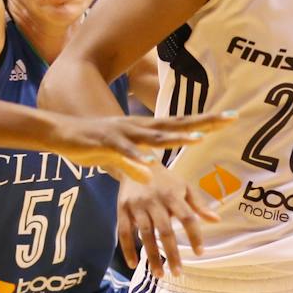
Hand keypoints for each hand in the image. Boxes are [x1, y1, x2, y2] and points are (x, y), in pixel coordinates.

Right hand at [45, 111, 234, 184]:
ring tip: (198, 139)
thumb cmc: (93, 144)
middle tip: (229, 119)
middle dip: (203, 122)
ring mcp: (124, 133)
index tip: (231, 117)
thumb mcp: (121, 156)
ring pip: (154, 136)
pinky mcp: (107, 143)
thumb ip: (137, 166)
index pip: (182, 124)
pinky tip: (150, 165)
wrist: (61, 132)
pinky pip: (125, 152)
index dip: (207, 121)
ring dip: (176, 138)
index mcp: (146, 129)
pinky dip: (137, 158)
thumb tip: (153, 175)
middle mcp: (139, 126)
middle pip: (177, 124)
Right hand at [118, 162, 221, 276]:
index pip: (188, 217)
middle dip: (172, 253)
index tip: (200, 252)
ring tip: (160, 274)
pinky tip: (134, 264)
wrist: (134, 160)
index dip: (195, 235)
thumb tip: (216, 220)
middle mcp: (155, 201)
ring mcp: (137, 205)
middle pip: (165, 230)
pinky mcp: (122, 209)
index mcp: (173, 195)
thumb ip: (198, 204)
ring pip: (145, 234)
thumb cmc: (165, 179)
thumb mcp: (183, 186)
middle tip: (178, 273)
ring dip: (152, 256)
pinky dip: (127, 249)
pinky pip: (124, 232)